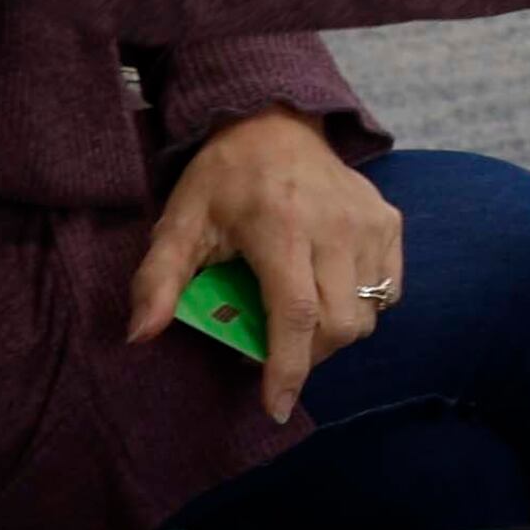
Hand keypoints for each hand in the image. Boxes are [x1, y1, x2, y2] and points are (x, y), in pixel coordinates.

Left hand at [125, 106, 402, 422]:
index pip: (296, 313)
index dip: (288, 368)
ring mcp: (368, 222)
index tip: (276, 408)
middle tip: (271, 342)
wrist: (274, 121)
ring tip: (299, 313)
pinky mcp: (388, 221)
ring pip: (366, 315)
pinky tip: (329, 287)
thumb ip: (158, 279)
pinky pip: (387, 291)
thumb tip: (140, 335)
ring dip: (332, 333)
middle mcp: (334, 224)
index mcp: (280, 225)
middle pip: (337, 324)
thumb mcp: (179, 222)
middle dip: (306, 355)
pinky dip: (360, 305)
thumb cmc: (223, 178)